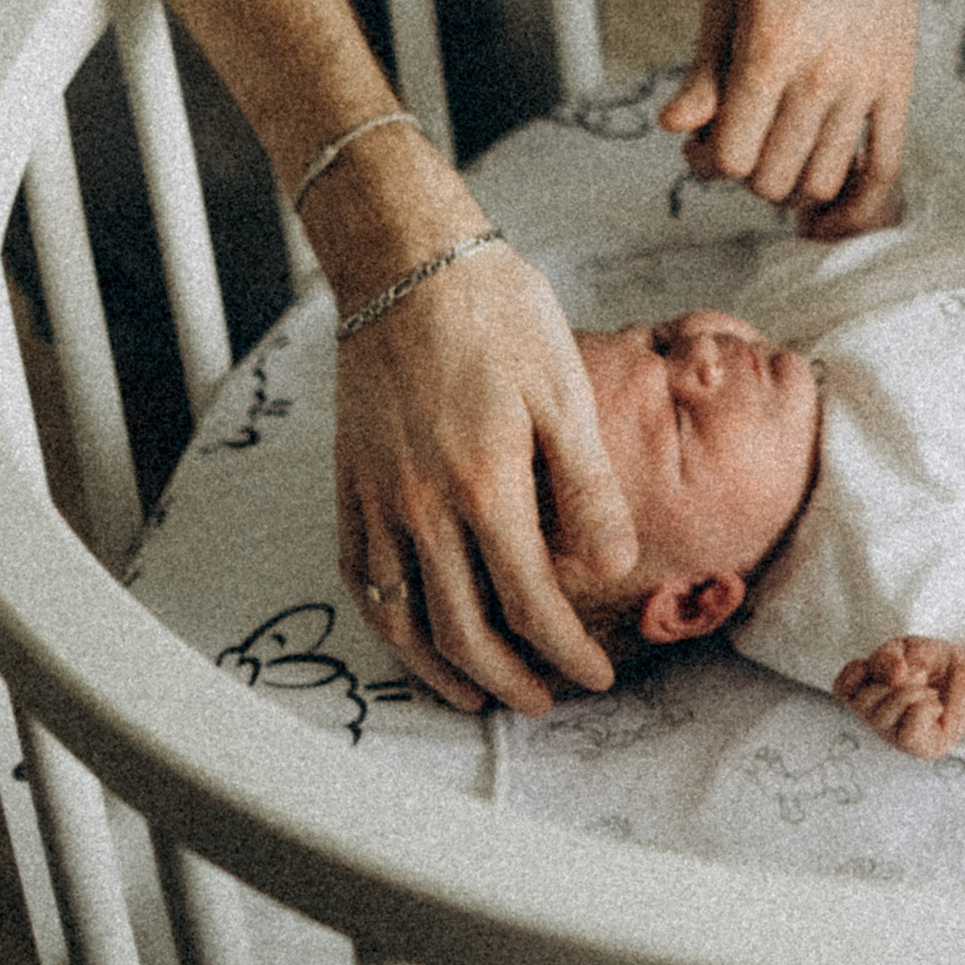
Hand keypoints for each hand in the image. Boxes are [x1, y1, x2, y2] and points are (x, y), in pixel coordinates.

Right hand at [335, 238, 638, 713]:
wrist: (408, 263)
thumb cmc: (497, 315)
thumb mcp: (566, 390)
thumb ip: (588, 486)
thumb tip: (613, 566)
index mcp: (485, 485)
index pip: (530, 603)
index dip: (566, 651)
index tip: (597, 674)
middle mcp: (422, 506)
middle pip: (463, 630)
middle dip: (509, 680)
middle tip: (547, 701)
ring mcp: (378, 498)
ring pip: (401, 620)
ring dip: (441, 672)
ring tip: (479, 696)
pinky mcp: (351, 483)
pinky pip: (360, 578)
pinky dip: (386, 625)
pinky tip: (413, 637)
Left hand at [660, 0, 924, 235]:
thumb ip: (704, 68)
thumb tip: (676, 128)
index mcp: (769, 50)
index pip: (730, 156)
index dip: (705, 162)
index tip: (700, 141)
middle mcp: (821, 75)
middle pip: (772, 178)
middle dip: (742, 173)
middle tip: (734, 141)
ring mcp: (865, 83)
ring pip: (824, 181)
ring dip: (791, 185)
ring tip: (776, 154)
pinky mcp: (897, 82)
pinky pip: (886, 166)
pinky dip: (858, 203)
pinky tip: (830, 208)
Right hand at [835, 633, 964, 757]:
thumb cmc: (936, 663)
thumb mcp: (906, 647)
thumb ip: (888, 656)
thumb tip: (890, 677)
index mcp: (868, 696)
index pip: (841, 688)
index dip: (859, 669)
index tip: (889, 662)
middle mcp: (878, 721)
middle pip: (862, 702)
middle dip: (893, 680)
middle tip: (918, 675)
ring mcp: (898, 737)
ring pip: (884, 716)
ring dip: (911, 692)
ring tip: (929, 690)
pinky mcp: (922, 749)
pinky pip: (909, 731)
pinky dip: (924, 708)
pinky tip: (936, 705)